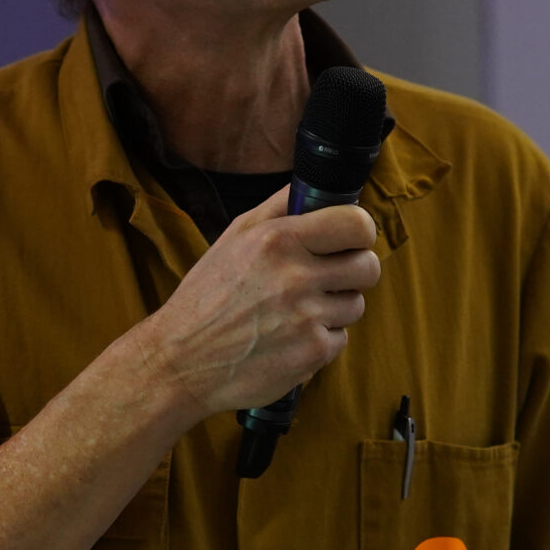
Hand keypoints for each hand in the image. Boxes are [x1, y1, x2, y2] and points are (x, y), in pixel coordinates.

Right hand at [136, 186, 381, 416]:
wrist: (181, 361)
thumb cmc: (206, 297)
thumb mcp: (233, 238)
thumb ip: (278, 207)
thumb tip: (316, 187)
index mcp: (278, 240)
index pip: (357, 224)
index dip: (360, 232)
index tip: (350, 240)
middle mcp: (296, 276)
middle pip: (368, 267)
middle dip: (354, 271)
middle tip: (330, 278)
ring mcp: (307, 317)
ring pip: (355, 304)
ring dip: (334, 308)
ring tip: (296, 311)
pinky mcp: (312, 352)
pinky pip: (341, 338)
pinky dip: (320, 339)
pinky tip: (289, 338)